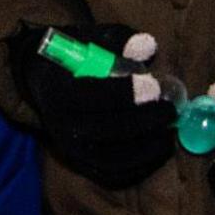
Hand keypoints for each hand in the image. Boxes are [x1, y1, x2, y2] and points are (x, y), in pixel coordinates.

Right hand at [2, 23, 176, 188]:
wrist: (43, 82)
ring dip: (147, 147)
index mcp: (58, 90)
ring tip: (169, 130)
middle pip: (107, 129)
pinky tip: (160, 148)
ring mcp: (71, 149)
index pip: (92, 96)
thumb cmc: (73, 58)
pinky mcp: (82, 165)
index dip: (125, 93)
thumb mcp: (91, 40)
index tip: (154, 87)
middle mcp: (61, 124)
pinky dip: (141, 166)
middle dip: (144, 121)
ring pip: (113, 158)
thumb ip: (119, 41)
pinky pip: (115, 174)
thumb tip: (148, 45)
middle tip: (171, 110)